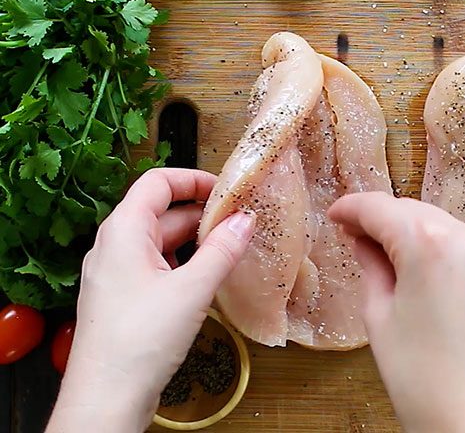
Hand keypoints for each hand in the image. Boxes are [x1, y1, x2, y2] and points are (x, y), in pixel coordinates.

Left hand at [47, 168, 254, 432]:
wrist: (106, 397)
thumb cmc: (140, 340)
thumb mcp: (192, 290)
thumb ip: (222, 251)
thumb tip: (246, 220)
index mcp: (123, 231)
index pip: (157, 182)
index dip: (193, 179)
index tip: (227, 188)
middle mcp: (114, 246)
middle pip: (161, 212)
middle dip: (201, 213)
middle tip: (240, 220)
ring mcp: (116, 274)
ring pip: (160, 242)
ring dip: (195, 241)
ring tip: (232, 247)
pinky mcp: (122, 299)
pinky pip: (155, 267)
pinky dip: (183, 264)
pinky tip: (208, 277)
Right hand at [328, 192, 464, 432]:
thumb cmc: (421, 378)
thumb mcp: (379, 317)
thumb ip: (371, 266)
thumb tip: (363, 240)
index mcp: (429, 243)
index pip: (380, 207)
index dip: (352, 208)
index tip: (335, 215)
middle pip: (414, 210)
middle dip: (383, 220)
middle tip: (355, 237)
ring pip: (443, 226)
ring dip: (415, 234)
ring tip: (390, 260)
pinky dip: (444, 251)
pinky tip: (427, 275)